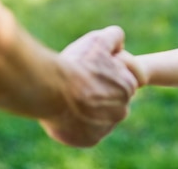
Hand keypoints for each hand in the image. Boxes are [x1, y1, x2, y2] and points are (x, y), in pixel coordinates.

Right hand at [40, 25, 138, 146]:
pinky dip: (79, 124)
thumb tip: (119, 42)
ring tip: (70, 97)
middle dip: (99, 92)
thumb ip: (114, 37)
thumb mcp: (97, 40)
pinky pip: (87, 131)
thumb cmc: (75, 64)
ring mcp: (106, 127)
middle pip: (112, 100)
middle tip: (79, 83)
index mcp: (128, 86)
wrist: (50, 90)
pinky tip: (67, 112)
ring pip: (100, 116)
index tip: (90, 70)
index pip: (122, 80)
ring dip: (90, 109)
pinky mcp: (90, 140)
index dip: (105, 72)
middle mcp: (121, 111)